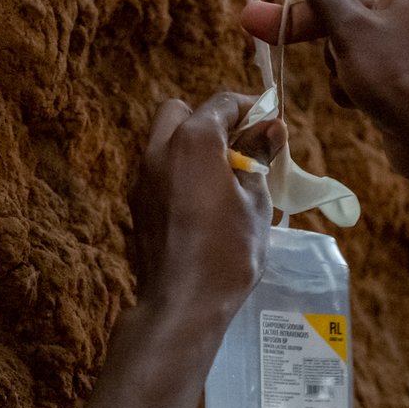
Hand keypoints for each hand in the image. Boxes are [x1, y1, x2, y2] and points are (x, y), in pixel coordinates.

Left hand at [131, 91, 277, 319]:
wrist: (182, 303)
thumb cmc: (229, 251)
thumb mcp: (256, 202)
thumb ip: (259, 158)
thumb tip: (270, 130)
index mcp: (193, 141)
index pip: (221, 104)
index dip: (250, 108)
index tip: (270, 123)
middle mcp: (160, 150)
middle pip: (181, 112)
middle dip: (210, 120)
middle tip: (240, 146)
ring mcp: (143, 177)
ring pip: (165, 141)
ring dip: (193, 146)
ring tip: (225, 176)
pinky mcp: (137, 203)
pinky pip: (159, 171)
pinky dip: (180, 171)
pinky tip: (204, 201)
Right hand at [238, 0, 408, 184]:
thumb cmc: (399, 76)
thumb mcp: (352, 29)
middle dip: (306, 14)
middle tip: (256, 24)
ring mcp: (406, 40)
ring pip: (350, 32)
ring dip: (333, 54)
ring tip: (341, 77)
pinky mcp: (400, 73)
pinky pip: (362, 62)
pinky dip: (351, 78)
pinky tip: (354, 98)